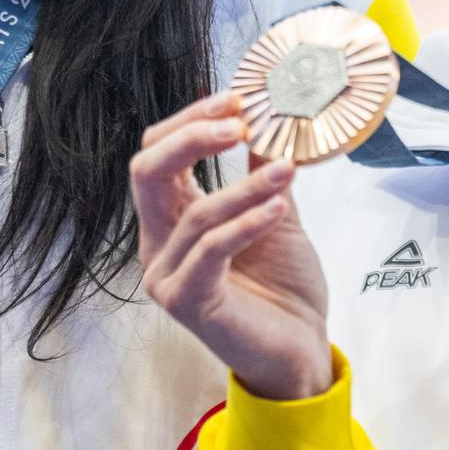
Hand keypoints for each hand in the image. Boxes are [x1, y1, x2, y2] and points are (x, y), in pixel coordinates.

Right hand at [131, 92, 333, 399]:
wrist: (300, 348)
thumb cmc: (282, 285)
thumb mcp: (275, 212)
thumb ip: (263, 170)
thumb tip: (270, 117)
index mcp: (171, 217)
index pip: (158, 153)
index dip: (191, 121)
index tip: (237, 101)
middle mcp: (157, 243)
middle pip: (147, 171)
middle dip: (192, 137)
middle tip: (240, 122)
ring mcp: (166, 275)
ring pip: (194, 212)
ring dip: (246, 186)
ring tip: (288, 170)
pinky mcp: (187, 302)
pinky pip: (210, 250)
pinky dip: (246, 222)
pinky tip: (280, 207)